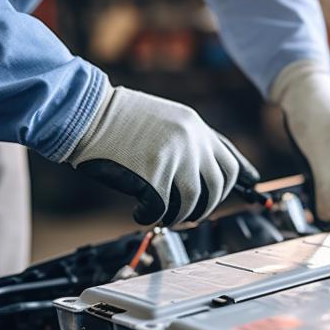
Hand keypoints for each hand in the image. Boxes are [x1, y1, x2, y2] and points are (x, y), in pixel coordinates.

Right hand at [66, 86, 254, 225]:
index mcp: (195, 126)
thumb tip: (205, 173)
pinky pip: (160, 210)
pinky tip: (139, 212)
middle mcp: (191, 141)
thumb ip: (188, 141)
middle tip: (192, 214)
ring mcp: (173, 158)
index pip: (229, 162)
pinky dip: (150, 218)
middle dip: (206, 206)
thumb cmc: (118, 119)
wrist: (85, 112)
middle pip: (216, 187)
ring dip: (178, 216)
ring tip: (163, 214)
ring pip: (191, 202)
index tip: (244, 193)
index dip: (234, 184)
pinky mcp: (152, 176)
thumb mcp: (165, 119)